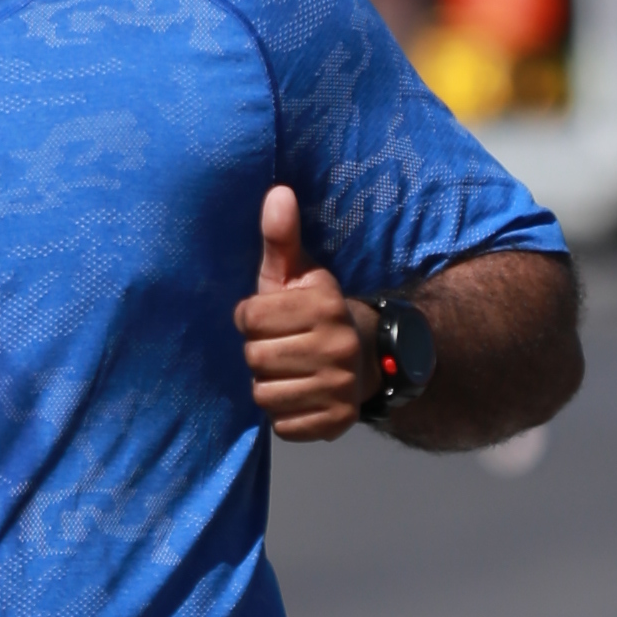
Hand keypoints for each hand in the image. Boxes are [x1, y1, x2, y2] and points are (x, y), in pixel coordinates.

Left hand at [234, 184, 380, 444]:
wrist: (367, 357)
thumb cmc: (314, 312)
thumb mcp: (297, 273)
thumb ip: (281, 237)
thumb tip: (277, 191)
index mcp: (324, 306)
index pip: (248, 318)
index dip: (250, 318)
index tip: (269, 317)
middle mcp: (338, 347)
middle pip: (255, 358)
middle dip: (259, 353)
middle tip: (280, 347)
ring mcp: (340, 387)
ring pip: (265, 395)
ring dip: (269, 385)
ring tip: (289, 371)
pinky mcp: (337, 422)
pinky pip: (283, 426)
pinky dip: (284, 415)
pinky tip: (299, 395)